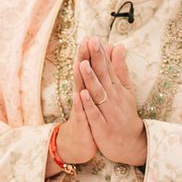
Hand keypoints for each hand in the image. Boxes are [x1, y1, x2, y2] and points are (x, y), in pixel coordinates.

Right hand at [52, 44, 99, 166]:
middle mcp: (81, 97)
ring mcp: (80, 109)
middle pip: (82, 75)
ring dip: (79, 78)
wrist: (80, 144)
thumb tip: (103, 65)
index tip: (93, 37)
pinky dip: (80, 104)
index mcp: (88, 90)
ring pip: (79, 91)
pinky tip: (80, 95)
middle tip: (84, 42)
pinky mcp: (81, 123)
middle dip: (83, 59)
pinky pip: (80, 112)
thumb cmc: (90, 119)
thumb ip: (99, 80)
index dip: (91, 54)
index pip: (89, 69)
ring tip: (80, 64)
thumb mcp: (95, 98)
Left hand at [75, 37, 146, 165]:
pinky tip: (81, 94)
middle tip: (91, 42)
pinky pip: (94, 114)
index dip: (100, 53)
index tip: (94, 38)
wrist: (131, 143)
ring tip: (83, 64)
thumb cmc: (124, 113)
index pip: (108, 68)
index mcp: (117, 88)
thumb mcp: (125, 90)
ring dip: (91, 79)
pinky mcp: (102, 126)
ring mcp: (108, 112)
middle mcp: (113, 97)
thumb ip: (120, 69)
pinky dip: (88, 104)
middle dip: (97, 60)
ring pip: (98, 93)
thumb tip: (118, 46)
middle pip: (103, 76)